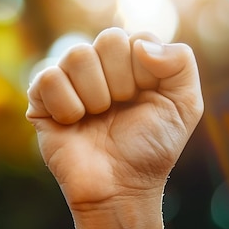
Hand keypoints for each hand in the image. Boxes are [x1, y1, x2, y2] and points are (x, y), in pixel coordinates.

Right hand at [26, 27, 203, 210]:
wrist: (121, 189)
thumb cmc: (152, 150)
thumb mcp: (185, 106)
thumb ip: (180, 62)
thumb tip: (139, 44)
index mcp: (134, 64)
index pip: (137, 39)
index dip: (144, 73)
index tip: (144, 101)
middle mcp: (101, 68)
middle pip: (108, 40)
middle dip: (121, 83)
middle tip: (119, 111)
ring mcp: (71, 82)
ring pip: (77, 55)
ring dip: (95, 96)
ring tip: (97, 120)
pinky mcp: (43, 99)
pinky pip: (49, 78)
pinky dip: (67, 106)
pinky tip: (73, 124)